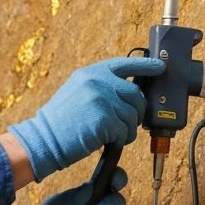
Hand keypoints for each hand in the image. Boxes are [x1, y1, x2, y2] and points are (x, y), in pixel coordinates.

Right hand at [8, 57, 163, 180]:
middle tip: (127, 124)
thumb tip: (129, 94)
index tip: (160, 67)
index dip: (146, 65)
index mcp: (91, 73)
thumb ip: (101, 88)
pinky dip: (121, 139)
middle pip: (135, 94)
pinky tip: (108, 141)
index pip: (125, 64)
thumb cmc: (61, 123)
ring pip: (132, 115)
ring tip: (113, 136)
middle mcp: (97, 81)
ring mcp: (102, 99)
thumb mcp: (77, 93)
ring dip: (127, 130)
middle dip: (136, 112)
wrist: (44, 139)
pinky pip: (126, 131)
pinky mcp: (105, 119)